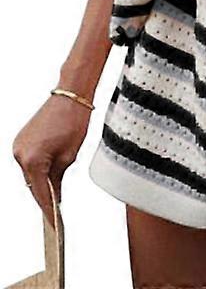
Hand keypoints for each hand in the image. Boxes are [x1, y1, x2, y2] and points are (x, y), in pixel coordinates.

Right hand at [12, 94, 92, 226]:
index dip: (49, 209)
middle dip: (46, 195)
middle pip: (33, 184)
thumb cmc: (74, 120)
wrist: (71, 95)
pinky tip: (50, 173)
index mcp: (32, 160)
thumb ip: (59, 177)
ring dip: (42, 180)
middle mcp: (20, 154)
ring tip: (57, 192)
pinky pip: (29, 161)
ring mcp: (18, 146)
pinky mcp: (21, 140)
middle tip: (57, 211)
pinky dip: (39, 168)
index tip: (54, 223)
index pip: (41, 193)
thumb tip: (54, 193)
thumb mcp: (70, 155)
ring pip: (31, 173)